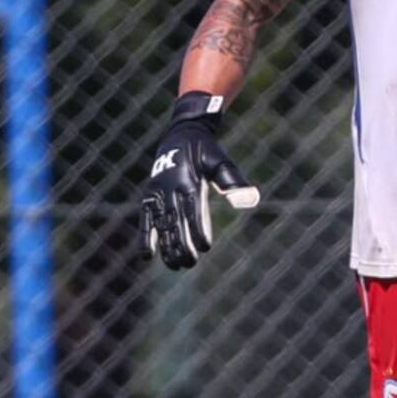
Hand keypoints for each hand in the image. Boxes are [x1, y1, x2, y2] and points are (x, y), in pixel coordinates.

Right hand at [140, 91, 259, 268]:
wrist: (183, 132)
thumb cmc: (206, 150)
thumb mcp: (222, 161)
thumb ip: (233, 182)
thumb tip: (251, 200)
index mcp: (189, 182)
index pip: (193, 212)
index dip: (197, 231)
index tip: (205, 248)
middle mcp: (170, 189)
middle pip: (175, 223)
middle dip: (181, 245)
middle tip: (190, 264)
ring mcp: (158, 193)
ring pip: (160, 224)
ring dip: (166, 246)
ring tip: (175, 265)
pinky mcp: (149, 195)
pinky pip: (145, 218)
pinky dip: (145, 236)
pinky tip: (147, 255)